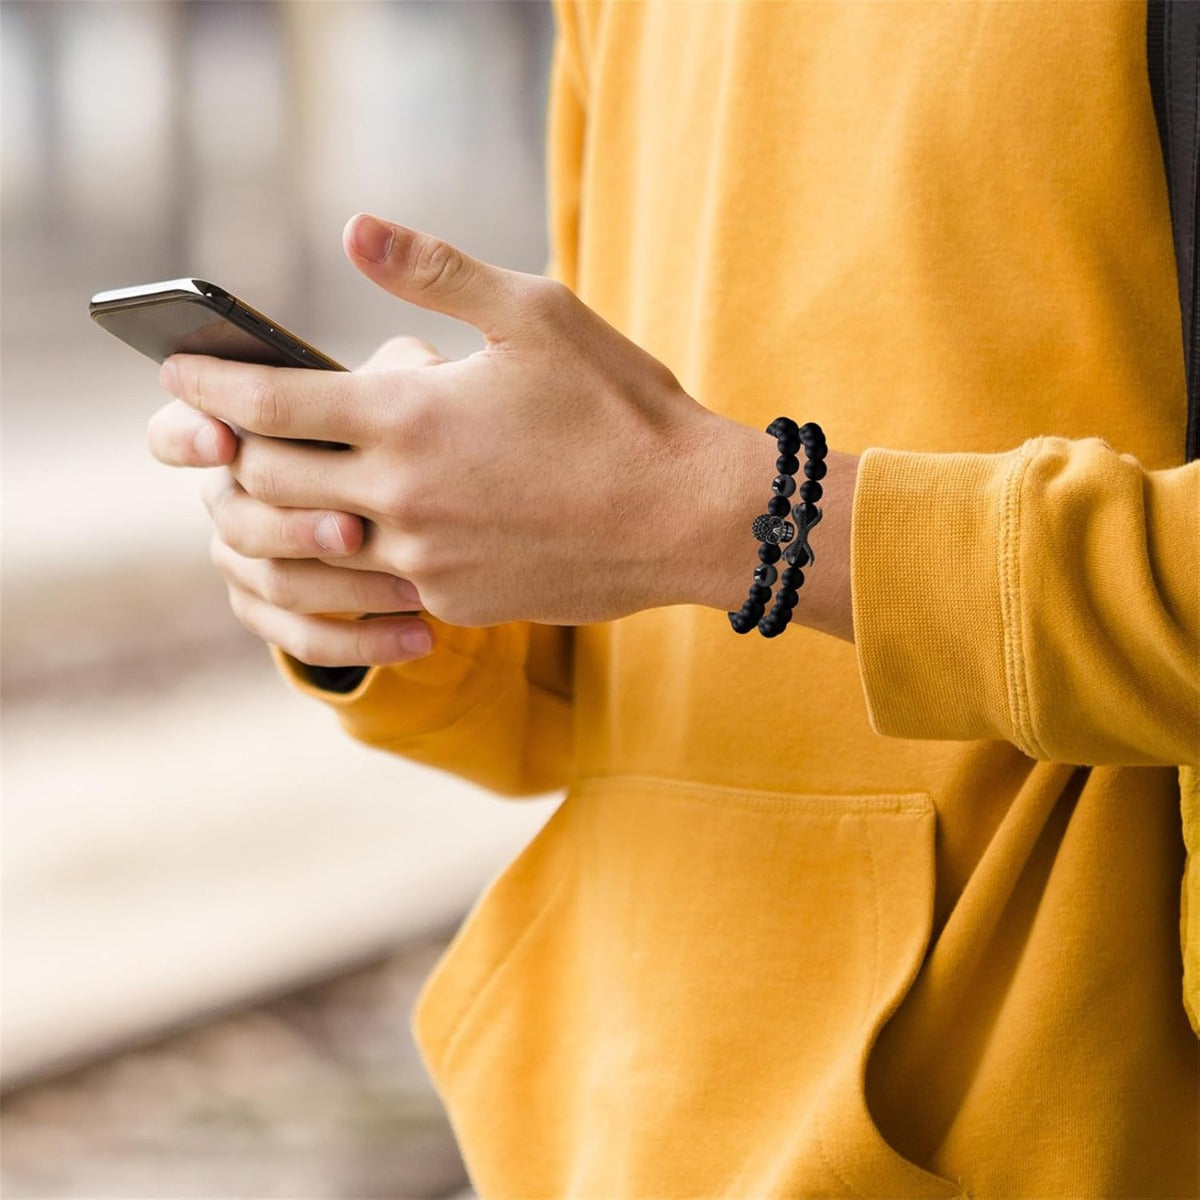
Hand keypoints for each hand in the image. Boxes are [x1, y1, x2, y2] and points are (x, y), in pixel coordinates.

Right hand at [147, 338, 440, 665]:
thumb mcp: (407, 387)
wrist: (428, 506)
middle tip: (355, 531)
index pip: (177, 432)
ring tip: (413, 589)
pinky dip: (365, 640)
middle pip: (236, 518)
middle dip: (296, 526)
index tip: (223, 439)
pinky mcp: (276, 614)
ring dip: (345, 588)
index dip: (186, 437)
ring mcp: (247, 561)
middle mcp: (230, 497)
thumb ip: (396, 374)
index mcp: (239, 434)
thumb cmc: (406, 427)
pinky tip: (420, 637)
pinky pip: (304, 640)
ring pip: (274, 582)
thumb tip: (402, 373)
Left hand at [159, 214, 718, 628]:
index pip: (267, 401)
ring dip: (276, 516)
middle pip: (267, 481)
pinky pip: (377, 584)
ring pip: (308, 546)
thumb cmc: (621, 405)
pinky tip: (370, 531)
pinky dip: (353, 555)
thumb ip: (435, 272)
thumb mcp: (536, 313)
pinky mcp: (457, 603)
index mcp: (408, 415)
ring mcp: (426, 561)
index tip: (176, 370)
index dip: (208, 382)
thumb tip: (354, 229)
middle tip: (225, 430)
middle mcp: (401, 497)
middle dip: (231, 451)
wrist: (688, 516)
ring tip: (278, 489)